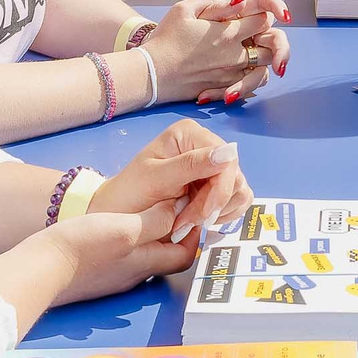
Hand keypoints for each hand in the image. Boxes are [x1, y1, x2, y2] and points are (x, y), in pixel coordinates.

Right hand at [40, 205, 196, 304]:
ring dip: (148, 237)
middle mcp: (132, 274)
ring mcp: (111, 277)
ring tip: (144, 213)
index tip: (191, 212)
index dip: (193, 235)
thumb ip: (155, 219)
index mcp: (145, 263)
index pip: (184, 256)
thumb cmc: (81, 248)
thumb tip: (177, 209)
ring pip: (141, 257)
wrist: (39, 270)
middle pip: (164, 256)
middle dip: (172, 234)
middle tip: (170, 208)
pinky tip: (112, 228)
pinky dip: (125, 243)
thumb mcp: (126, 227)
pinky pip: (119, 258)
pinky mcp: (93, 274)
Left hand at [90, 118, 252, 240]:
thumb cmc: (129, 193)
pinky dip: (223, 215)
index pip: (226, 161)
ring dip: (218, 212)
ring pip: (239, 190)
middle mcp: (205, 145)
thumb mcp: (155, 178)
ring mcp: (212, 165)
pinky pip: (237, 201)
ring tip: (188, 222)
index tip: (203, 216)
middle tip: (187, 223)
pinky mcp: (216, 185)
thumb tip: (229, 152)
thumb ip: (191, 165)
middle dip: (213, 206)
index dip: (220, 191)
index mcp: (189, 134)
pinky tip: (201, 220)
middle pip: (235, 177)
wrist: (118, 214)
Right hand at [144, 0, 290, 101]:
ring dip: (263, 59)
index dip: (268, 12)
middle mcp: (234, 56)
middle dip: (271, 38)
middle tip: (262, 34)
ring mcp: (231, 75)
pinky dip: (251, 77)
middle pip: (271, 45)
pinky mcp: (224, 89)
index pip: (264, 19)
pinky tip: (241, 70)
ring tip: (254, 52)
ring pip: (264, 68)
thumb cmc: (164, 41)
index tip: (265, 13)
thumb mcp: (183, 10)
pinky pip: (250, 85)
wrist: (150, 74)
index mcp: (227, 33)